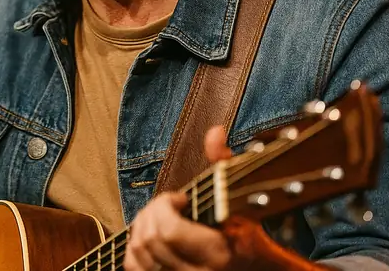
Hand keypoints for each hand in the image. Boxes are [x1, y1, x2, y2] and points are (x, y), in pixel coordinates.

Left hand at [124, 127, 320, 270]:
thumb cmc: (245, 232)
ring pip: (139, 255)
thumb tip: (214, 131)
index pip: (169, 232)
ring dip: (141, 228)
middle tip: (167, 205)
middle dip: (151, 214)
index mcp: (218, 252)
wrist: (255, 270)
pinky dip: (134, 249)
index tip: (180, 198)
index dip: (165, 206)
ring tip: (158, 219)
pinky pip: (134, 268)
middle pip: (150, 240)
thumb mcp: (238, 197)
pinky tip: (149, 236)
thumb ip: (224, 164)